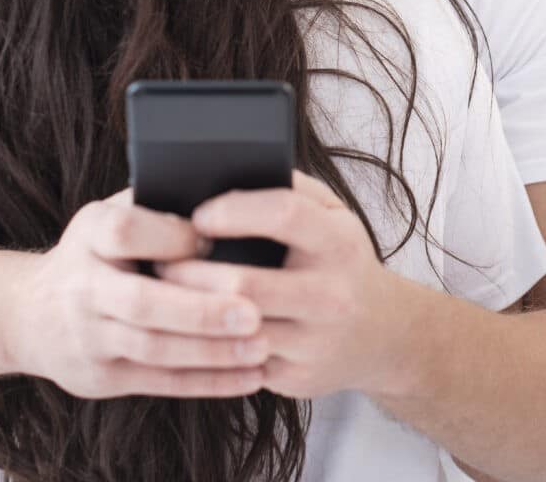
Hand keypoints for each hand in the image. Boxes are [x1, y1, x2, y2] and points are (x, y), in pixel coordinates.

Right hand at [0, 188, 270, 399]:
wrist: (34, 313)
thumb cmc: (96, 252)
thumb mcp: (110, 216)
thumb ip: (154, 208)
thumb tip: (222, 199)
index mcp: (90, 234)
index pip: (125, 232)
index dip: (170, 237)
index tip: (214, 240)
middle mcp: (82, 286)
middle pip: (141, 302)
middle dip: (200, 310)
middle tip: (254, 312)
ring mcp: (88, 335)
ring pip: (154, 348)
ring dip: (212, 351)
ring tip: (262, 346)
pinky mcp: (101, 376)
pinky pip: (160, 382)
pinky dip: (207, 381)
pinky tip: (248, 375)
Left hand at [154, 169, 407, 398]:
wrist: (386, 334)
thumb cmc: (342, 259)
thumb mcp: (334, 213)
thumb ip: (292, 186)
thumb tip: (232, 167)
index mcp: (339, 242)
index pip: (283, 215)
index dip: (233, 211)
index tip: (198, 214)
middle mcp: (332, 295)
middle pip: (245, 282)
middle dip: (190, 270)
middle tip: (158, 257)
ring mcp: (315, 343)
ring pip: (234, 327)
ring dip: (188, 308)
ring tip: (162, 289)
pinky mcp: (296, 378)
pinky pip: (237, 359)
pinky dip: (205, 339)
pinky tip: (186, 323)